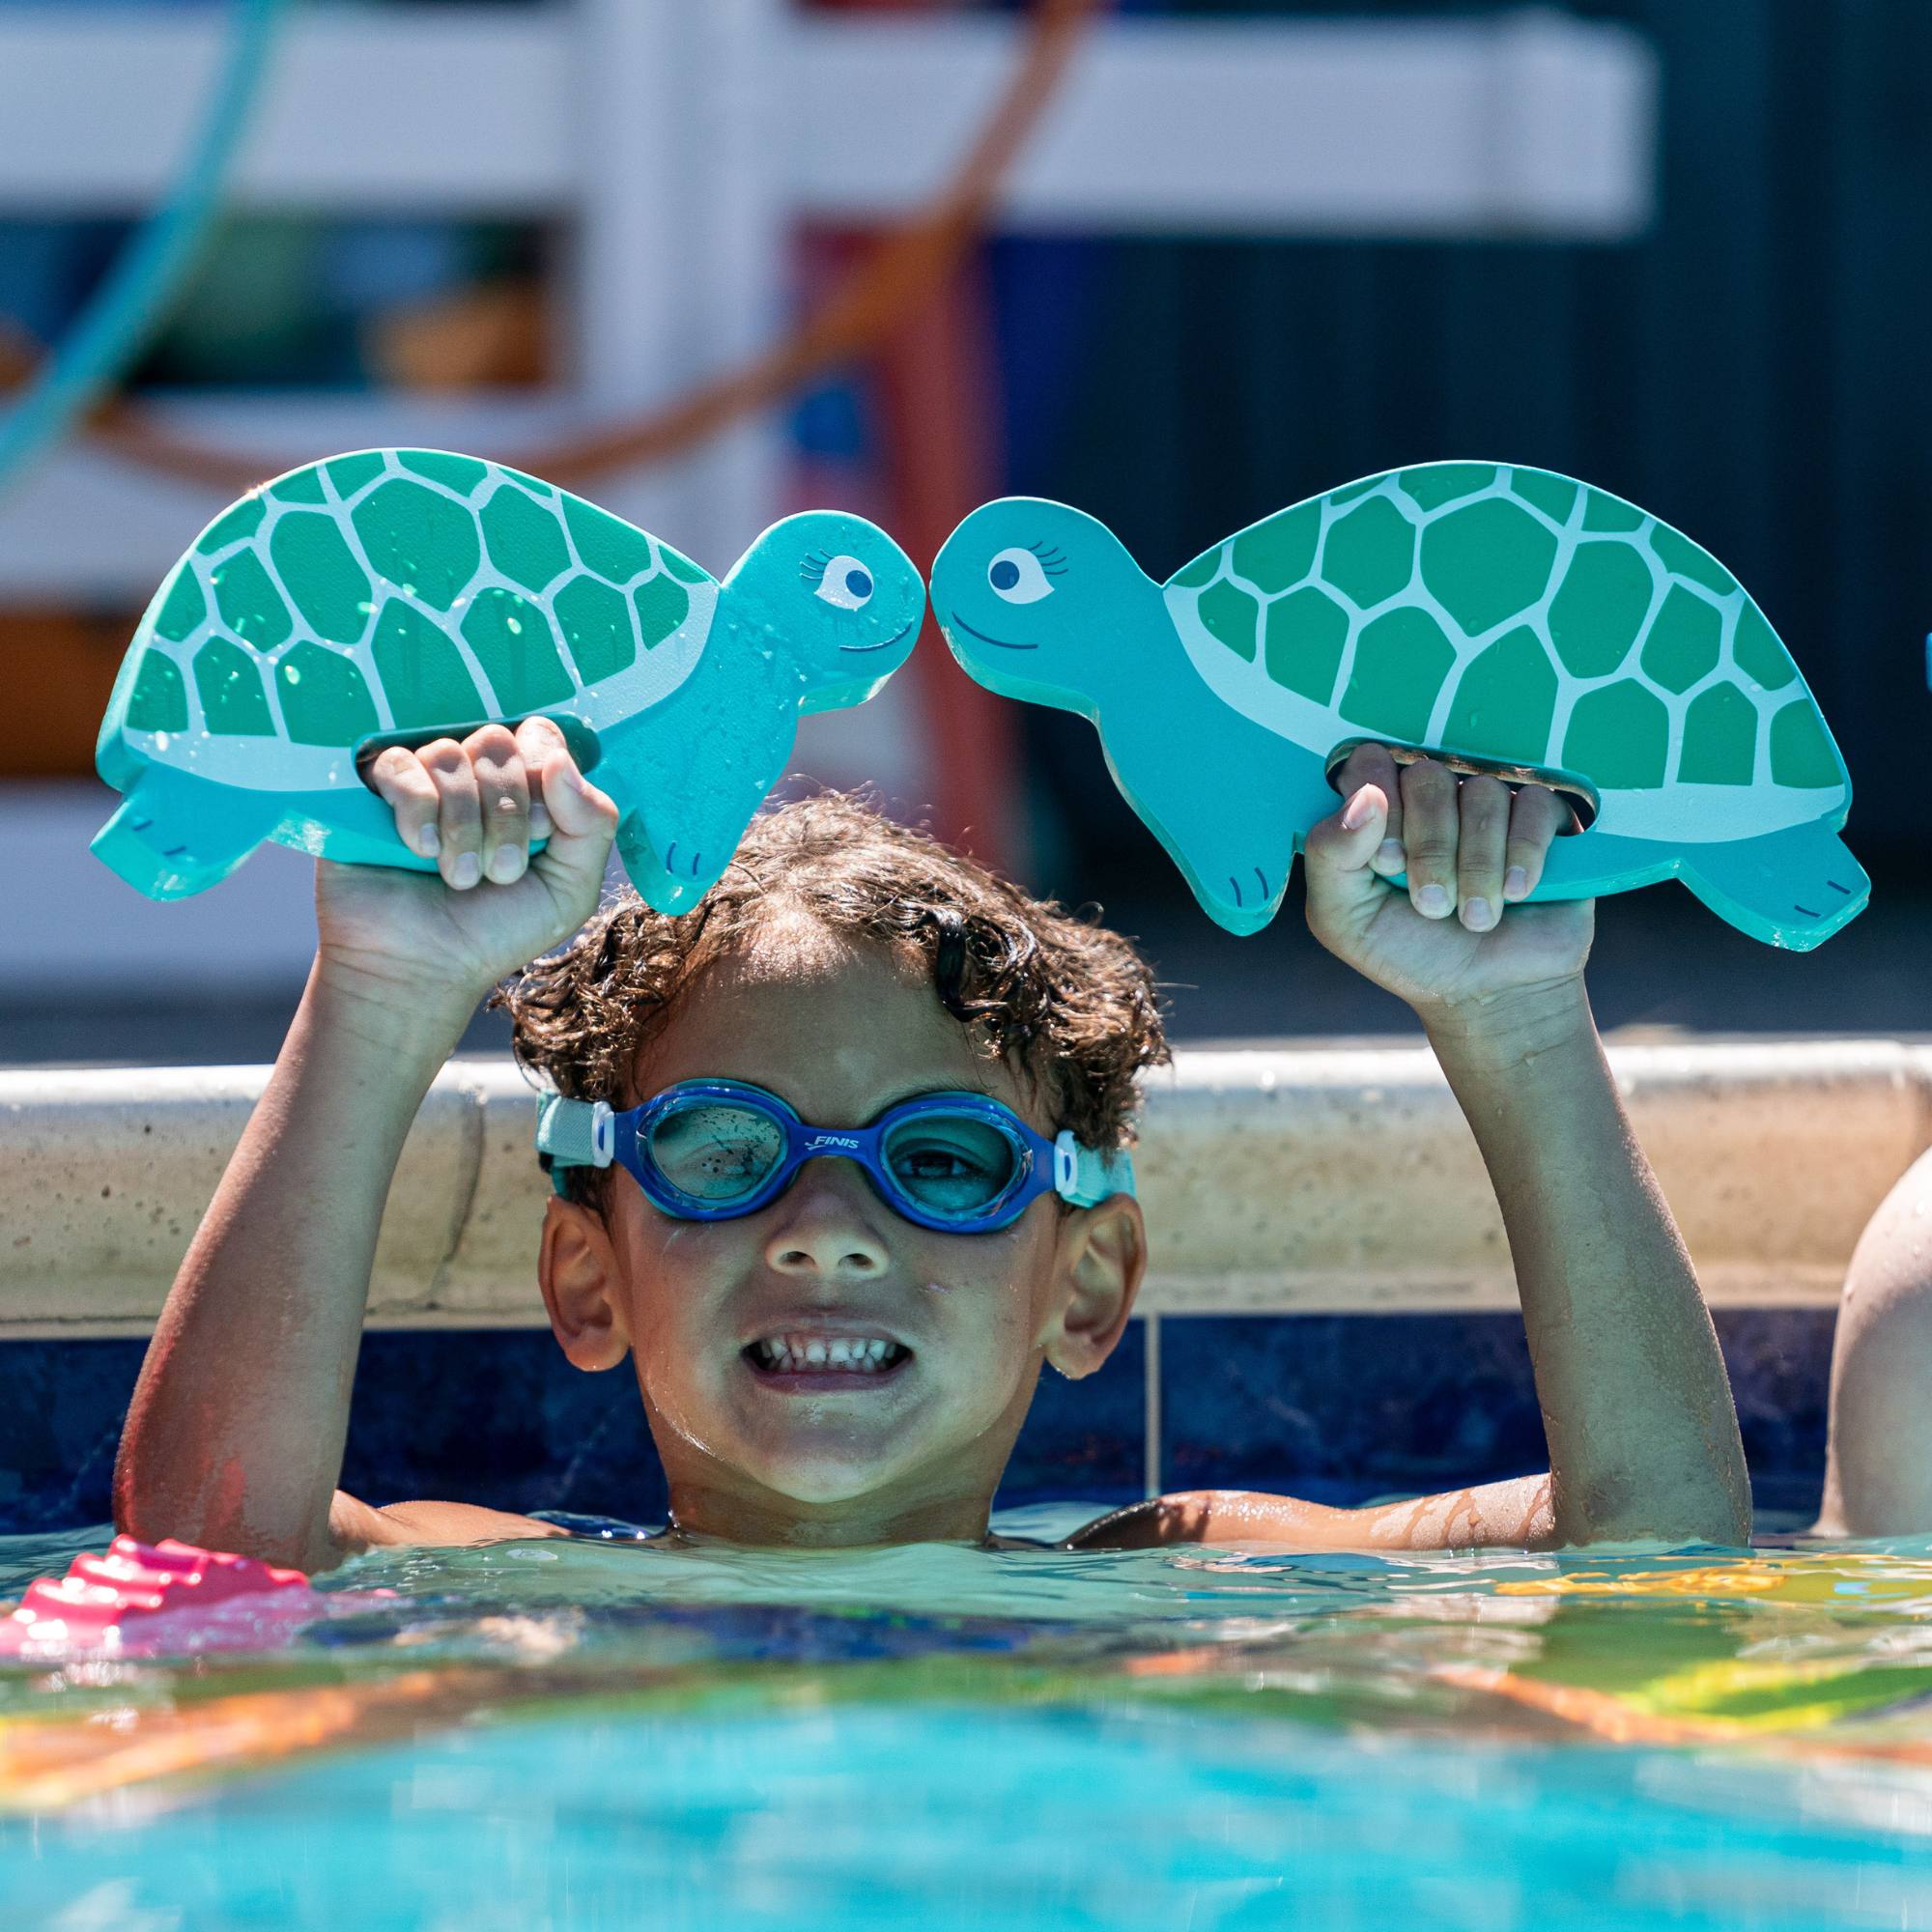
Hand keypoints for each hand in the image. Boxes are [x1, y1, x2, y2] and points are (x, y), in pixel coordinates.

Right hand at [313, 717, 618, 1022]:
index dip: (543, 777)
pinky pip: (398, 764)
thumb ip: (592, 823)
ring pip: (449, 754)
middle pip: (497, 743)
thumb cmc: (497, 930)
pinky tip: (419, 850)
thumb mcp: (569, 888)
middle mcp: (475, 777)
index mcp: (525, 791)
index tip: (541, 833)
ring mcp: (424, 781)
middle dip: (506, 812)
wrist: (422, 969)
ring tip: (459, 877)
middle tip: (500, 871)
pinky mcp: (373, 793)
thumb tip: (559, 759)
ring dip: (462, 823)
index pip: (541, 737)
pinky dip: (417, 807)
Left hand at [1302, 743, 1593, 1019]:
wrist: (1486, 993)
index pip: (1369, 764)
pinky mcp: (1541, 819)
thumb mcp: (1342, 918)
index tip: (1388, 864)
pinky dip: (1522, 855)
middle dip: (1429, 849)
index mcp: (1377, 812)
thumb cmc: (1407, 953)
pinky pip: (1534, 805)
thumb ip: (1330, 855)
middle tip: (1431, 904)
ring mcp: (1487, 806)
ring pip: (1481, 794)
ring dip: (1477, 865)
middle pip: (1427, 777)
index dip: (1381, 807)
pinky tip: (1515, 893)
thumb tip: (1365, 798)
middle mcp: (1430, 799)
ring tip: (1475, 916)